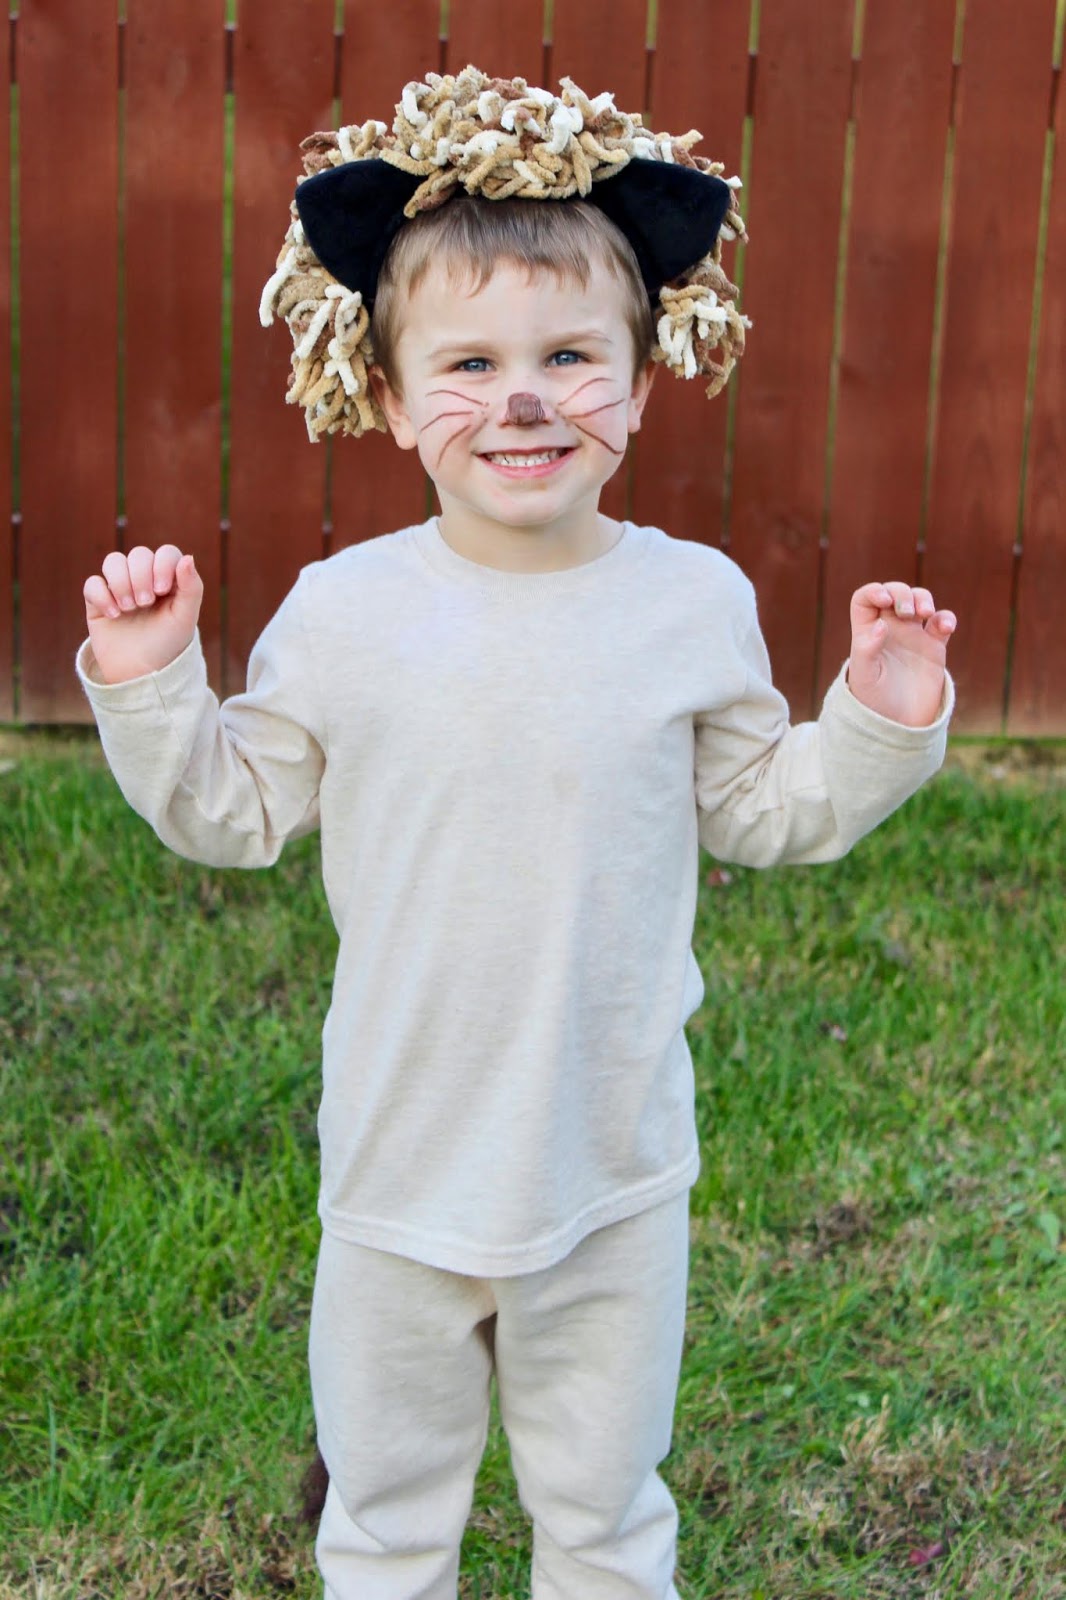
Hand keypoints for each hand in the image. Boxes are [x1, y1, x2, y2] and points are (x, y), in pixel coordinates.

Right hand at [83, 544, 203, 684]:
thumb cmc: (167, 644)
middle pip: (138, 554)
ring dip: (121, 582)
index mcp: (169, 580)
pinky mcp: (98, 601)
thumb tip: (188, 557)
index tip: (162, 590)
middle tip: (145, 603)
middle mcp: (144, 579)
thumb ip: (191, 588)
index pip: (165, 553)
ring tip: (129, 608)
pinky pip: (92, 583)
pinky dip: (102, 595)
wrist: (141, 673)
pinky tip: (114, 615)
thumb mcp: (185, 618)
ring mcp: (119, 588)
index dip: (161, 565)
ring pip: (113, 561)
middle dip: (140, 576)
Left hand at [847, 582, 956, 727]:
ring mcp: (913, 636)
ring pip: (919, 601)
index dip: (874, 591)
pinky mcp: (934, 646)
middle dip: (902, 593)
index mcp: (867, 632)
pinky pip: (942, 622)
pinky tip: (945, 628)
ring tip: (925, 613)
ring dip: (923, 598)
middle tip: (906, 611)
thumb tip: (881, 624)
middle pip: (894, 593)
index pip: (865, 599)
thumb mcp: (864, 677)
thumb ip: (867, 649)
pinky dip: (946, 618)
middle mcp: (889, 629)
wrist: (899, 724)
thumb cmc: (873, 702)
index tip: (884, 601)